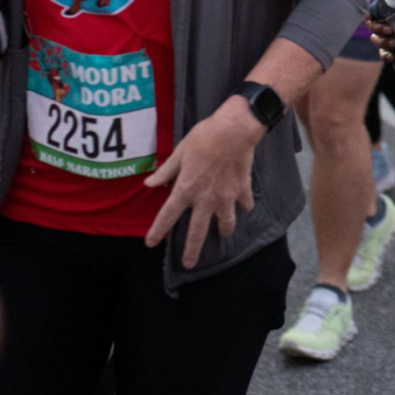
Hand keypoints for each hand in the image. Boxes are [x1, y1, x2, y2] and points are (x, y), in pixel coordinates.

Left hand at [143, 97, 264, 268]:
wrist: (235, 130)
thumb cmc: (204, 137)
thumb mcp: (180, 152)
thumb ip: (166, 171)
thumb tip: (148, 184)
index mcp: (185, 189)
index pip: (167, 216)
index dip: (157, 231)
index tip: (150, 243)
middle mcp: (205, 199)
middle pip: (196, 232)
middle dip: (192, 251)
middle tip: (189, 264)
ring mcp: (226, 197)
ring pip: (225, 223)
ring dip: (224, 230)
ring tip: (225, 235)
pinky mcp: (242, 190)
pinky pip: (244, 203)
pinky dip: (244, 206)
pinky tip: (245, 207)